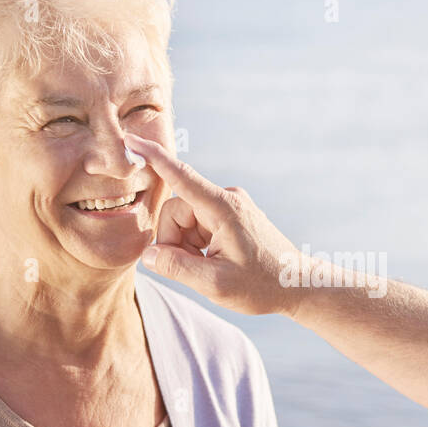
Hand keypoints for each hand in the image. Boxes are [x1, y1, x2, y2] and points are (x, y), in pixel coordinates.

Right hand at [128, 132, 303, 316]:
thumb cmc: (262, 286)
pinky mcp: (229, 215)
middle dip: (174, 241)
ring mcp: (228, 205)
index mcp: (223, 208)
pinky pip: (196, 225)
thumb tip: (149, 254)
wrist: (296, 284)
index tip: (131, 140)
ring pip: (182, 220)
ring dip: (185, 246)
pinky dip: (196, 245)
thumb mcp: (216, 284)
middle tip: (194, 269)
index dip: (153, 158)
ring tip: (209, 267)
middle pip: (174, 210)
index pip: (181, 177)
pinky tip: (214, 261)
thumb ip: (178, 268)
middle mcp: (226, 199)